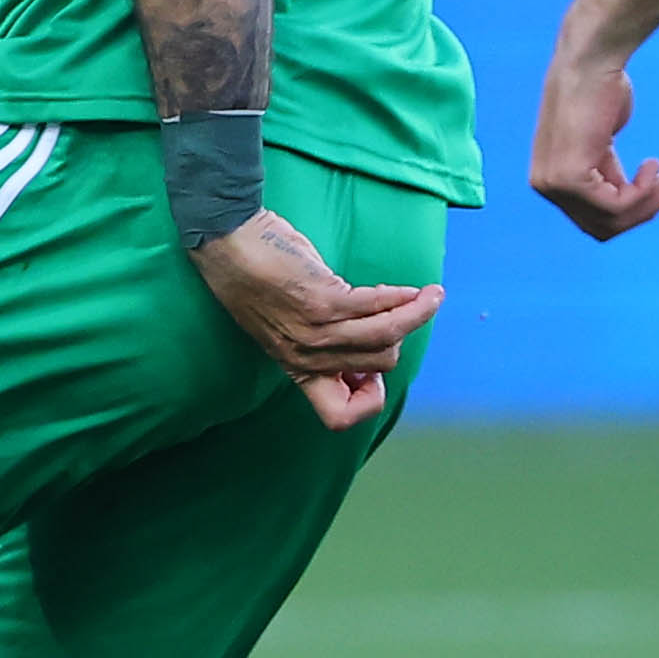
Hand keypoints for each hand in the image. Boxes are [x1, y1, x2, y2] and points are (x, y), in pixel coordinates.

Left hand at [187, 211, 443, 431]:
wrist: (226, 241)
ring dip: (417, 316)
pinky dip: (404, 298)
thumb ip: (319, 338)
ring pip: (385, 338)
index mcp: (296, 368)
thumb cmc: (255, 275)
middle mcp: (306, 356)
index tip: (370, 372)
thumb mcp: (283, 323)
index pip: (337, 416)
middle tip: (399, 314)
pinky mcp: (322, 301)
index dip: (366, 400)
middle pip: (379, 366)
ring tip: (433, 298)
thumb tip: (367, 338)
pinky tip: (416, 290)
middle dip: (398, 341)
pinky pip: (378, 307)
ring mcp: (314, 331)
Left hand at [529, 42, 658, 238]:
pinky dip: (645, 191)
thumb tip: (620, 197)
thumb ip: (604, 173)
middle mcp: (544, 186)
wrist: (592, 59)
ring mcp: (554, 184)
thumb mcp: (601, 143)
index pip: (594, 217)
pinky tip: (653, 166)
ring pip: (613, 220)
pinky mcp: (569, 178)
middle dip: (646, 208)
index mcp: (549, 179)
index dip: (634, 207)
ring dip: (651, 200)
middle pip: (604, 226)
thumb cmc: (601, 90)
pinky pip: (617, 205)